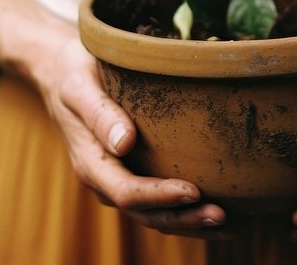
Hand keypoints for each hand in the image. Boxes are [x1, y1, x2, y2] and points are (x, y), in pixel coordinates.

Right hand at [34, 34, 232, 238]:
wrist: (63, 73)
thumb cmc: (74, 74)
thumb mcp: (80, 87)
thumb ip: (100, 114)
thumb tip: (124, 143)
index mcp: (92, 163)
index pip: (128, 192)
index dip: (161, 197)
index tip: (194, 191)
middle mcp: (106, 180)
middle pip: (147, 213)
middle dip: (185, 218)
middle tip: (224, 216)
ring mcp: (120, 180)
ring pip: (157, 215)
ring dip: (192, 222)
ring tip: (233, 224)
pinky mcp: (135, 173)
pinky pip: (161, 203)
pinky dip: (189, 211)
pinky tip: (222, 209)